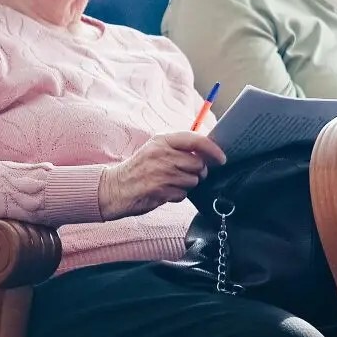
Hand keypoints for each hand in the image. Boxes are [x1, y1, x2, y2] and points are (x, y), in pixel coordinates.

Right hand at [98, 132, 225, 219]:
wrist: (114, 188)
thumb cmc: (139, 169)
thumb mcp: (156, 149)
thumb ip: (179, 148)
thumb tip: (207, 153)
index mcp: (163, 140)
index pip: (196, 140)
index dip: (213, 149)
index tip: (222, 158)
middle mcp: (162, 154)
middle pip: (198, 163)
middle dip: (198, 172)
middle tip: (187, 174)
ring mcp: (161, 172)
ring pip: (193, 180)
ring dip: (186, 185)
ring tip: (170, 183)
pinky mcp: (159, 190)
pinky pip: (182, 194)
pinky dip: (177, 196)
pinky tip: (164, 192)